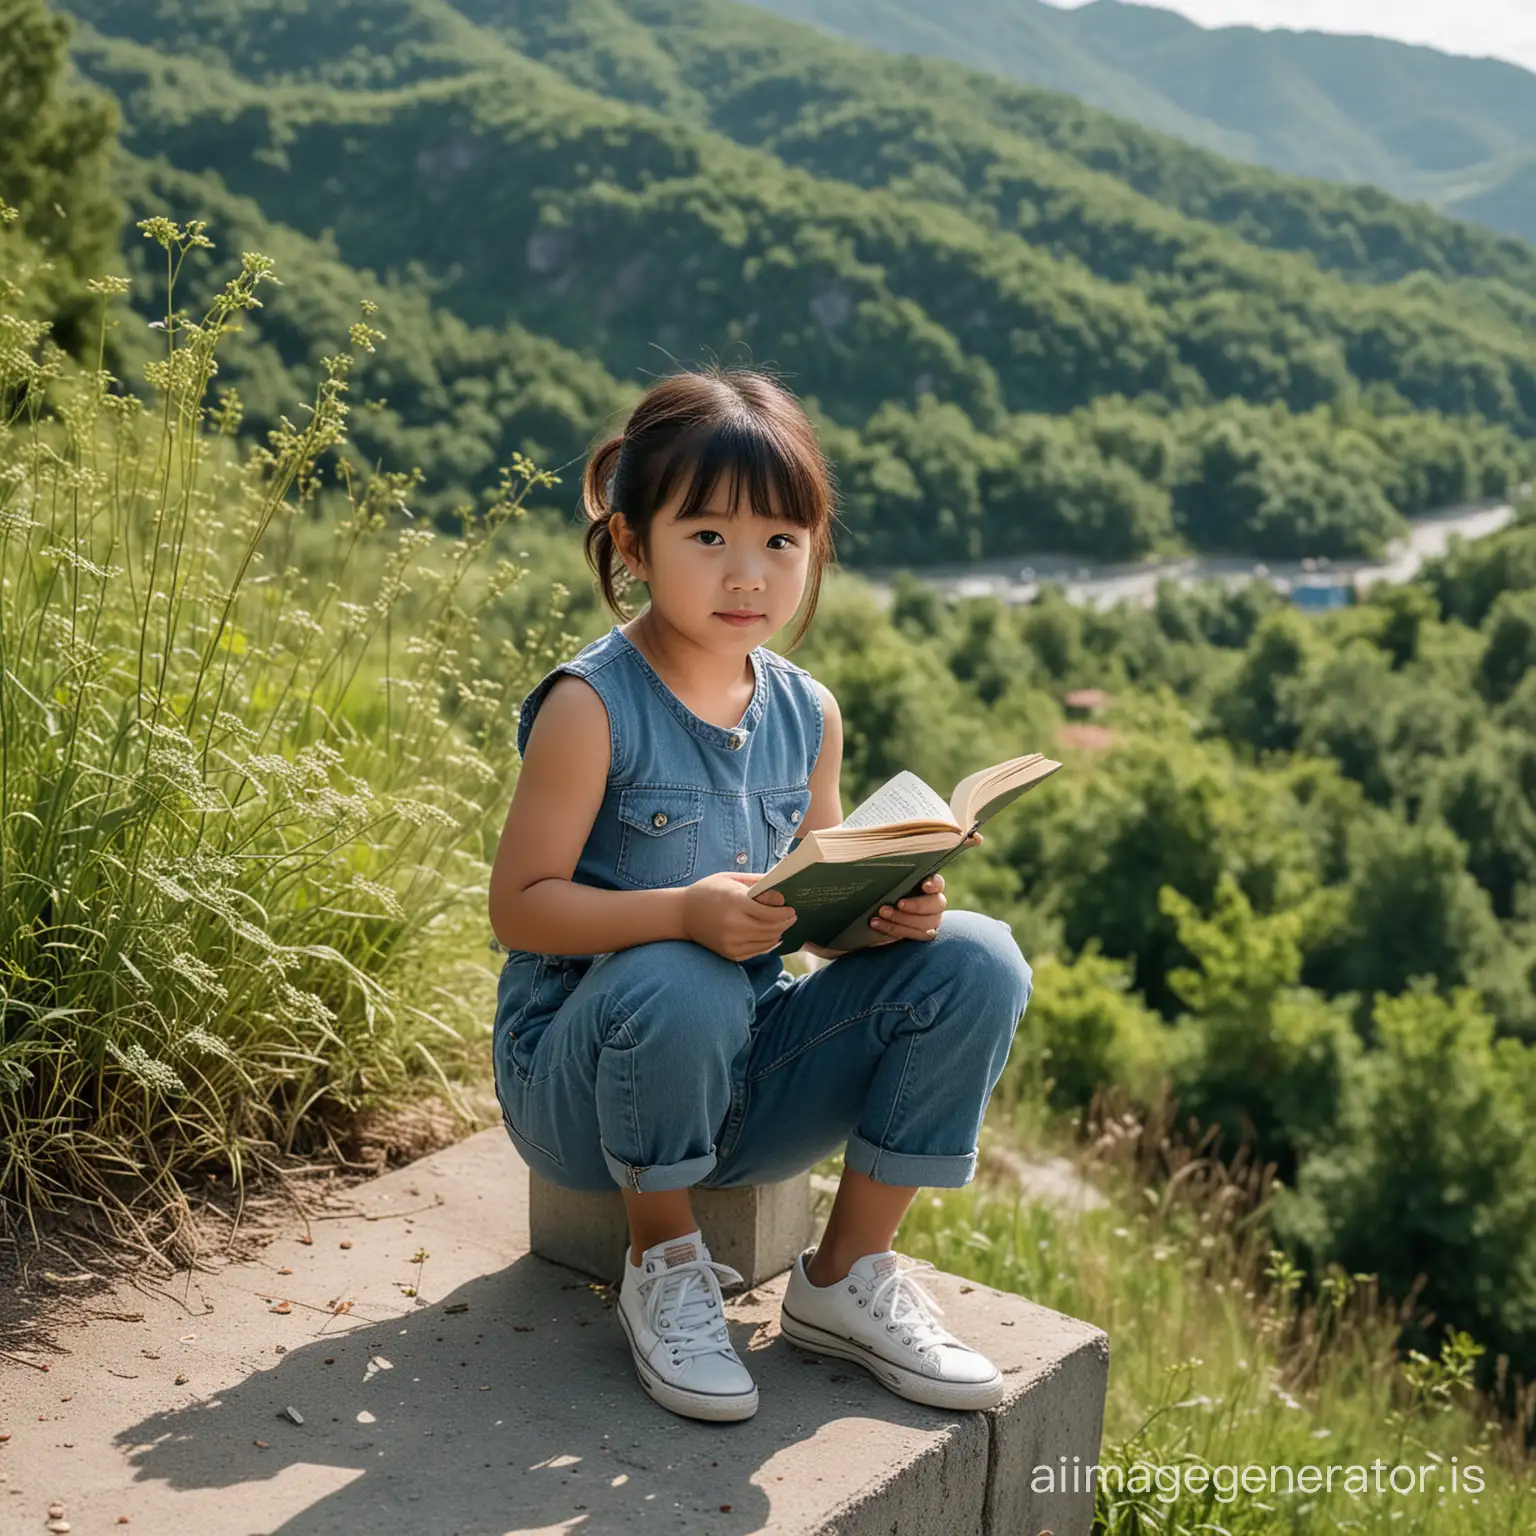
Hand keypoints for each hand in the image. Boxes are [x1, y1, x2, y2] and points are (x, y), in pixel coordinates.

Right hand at [683, 870, 797, 961]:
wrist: (681, 914)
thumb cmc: (707, 891)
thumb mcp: (731, 879)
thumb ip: (757, 882)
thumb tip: (781, 889)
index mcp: (735, 903)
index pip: (770, 913)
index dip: (785, 912)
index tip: (792, 908)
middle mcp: (734, 925)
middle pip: (771, 929)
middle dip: (786, 923)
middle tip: (793, 916)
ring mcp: (731, 942)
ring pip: (767, 942)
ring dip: (779, 934)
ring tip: (783, 925)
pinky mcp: (730, 953)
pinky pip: (757, 951)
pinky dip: (768, 945)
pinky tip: (772, 937)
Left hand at [866, 831, 981, 945]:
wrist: (863, 904)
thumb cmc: (873, 880)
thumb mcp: (875, 865)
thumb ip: (882, 855)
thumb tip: (870, 840)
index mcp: (926, 880)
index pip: (938, 881)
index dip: (935, 884)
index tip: (925, 885)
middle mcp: (931, 899)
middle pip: (937, 905)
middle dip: (917, 906)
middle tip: (898, 903)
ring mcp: (927, 918)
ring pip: (927, 924)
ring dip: (904, 920)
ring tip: (880, 914)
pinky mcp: (918, 933)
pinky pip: (916, 936)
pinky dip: (896, 931)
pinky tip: (877, 924)